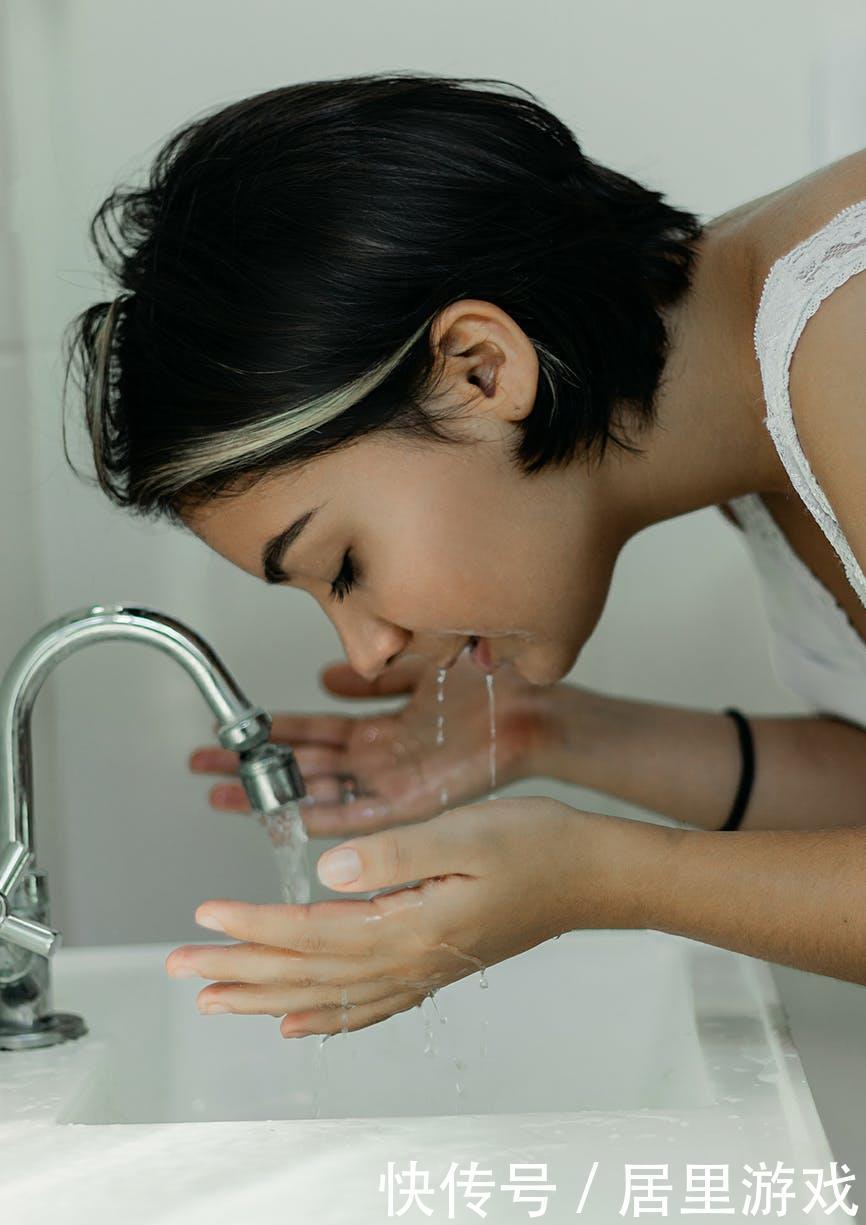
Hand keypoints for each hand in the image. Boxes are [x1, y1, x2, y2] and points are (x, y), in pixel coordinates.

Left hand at [165, 796, 663, 1036]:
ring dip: (267, 998)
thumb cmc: (538, 846)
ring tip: (218, 999)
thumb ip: (393, 855)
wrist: (594, 875)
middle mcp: (411, 959)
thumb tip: (326, 874)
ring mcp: (424, 970)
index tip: (205, 914)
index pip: (311, 932)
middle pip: (307, 974)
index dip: (254, 925)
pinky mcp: (436, 966)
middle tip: (181, 967)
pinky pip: (369, 1007)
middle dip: (240, 970)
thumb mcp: (465, 832)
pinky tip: (299, 1026)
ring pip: (328, 996)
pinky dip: (327, 1020)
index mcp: (411, 924)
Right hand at [188, 652, 559, 836]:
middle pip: (303, 766)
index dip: (269, 733)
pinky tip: (290, 818)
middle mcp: (380, 760)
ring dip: (274, 795)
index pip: (311, 733)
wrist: (536, 709)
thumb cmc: (488, 687)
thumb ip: (372, 676)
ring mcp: (394, 783)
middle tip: (202, 769)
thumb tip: (327, 674)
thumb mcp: (417, 668)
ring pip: (321, 792)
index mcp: (380, 730)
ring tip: (224, 794)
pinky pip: (363, 815)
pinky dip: (327, 818)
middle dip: (253, 768)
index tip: (228, 733)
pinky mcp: (416, 803)